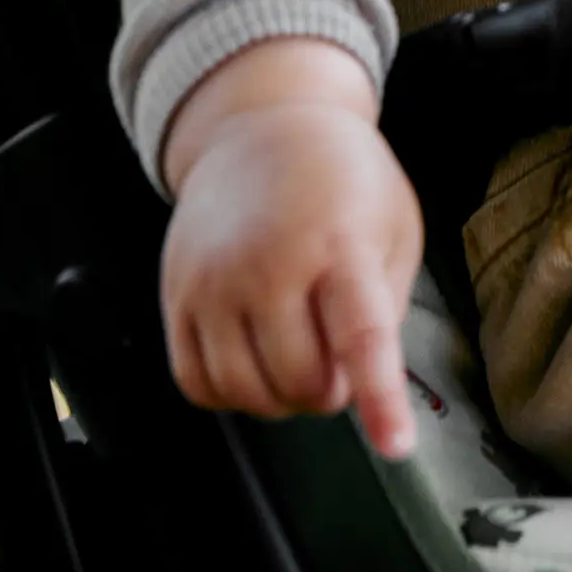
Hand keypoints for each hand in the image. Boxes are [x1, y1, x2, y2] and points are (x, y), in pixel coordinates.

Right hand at [160, 39, 422, 459]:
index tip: (395, 444)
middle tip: (342, 353)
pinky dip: (233, 393)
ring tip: (303, 352)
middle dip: (334, 388)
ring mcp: (216, 283)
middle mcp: (271, 264)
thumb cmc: (342, 176)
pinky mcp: (176, 297)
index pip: (362, 334)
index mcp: (341, 242)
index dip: (380, 397)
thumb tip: (361, 380)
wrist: (263, 127)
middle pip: (302, 381)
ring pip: (247, 394)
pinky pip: (198, 384)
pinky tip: (256, 358)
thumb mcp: (395, 223)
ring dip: (283, 397)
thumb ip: (388, 305)